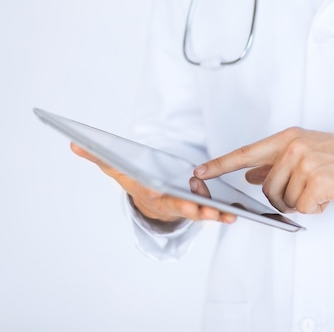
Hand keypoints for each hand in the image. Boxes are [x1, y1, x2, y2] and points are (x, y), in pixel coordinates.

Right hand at [70, 142, 236, 223]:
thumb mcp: (119, 170)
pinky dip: (221, 214)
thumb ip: (100, 157)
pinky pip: (211, 212)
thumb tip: (74, 143)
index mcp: (150, 191)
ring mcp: (184, 207)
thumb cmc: (139, 183)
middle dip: (188, 207)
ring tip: (226, 213)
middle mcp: (167, 202)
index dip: (154, 190)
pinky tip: (234, 214)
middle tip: (200, 208)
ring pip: (198, 211)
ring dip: (211, 214)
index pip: (151, 190)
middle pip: (178, 205)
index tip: (158, 190)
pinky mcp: (199, 209)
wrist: (152, 205)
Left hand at [194, 128, 333, 213]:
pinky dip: (315, 208)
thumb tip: (250, 174)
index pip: (246, 153)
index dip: (220, 164)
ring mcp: (305, 164)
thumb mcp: (306, 150)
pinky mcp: (317, 183)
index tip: (200, 172)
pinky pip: (302, 208)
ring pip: (284, 200)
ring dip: (301, 202)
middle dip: (282, 197)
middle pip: (267, 187)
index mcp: (287, 138)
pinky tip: (328, 195)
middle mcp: (293, 148)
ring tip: (321, 188)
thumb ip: (275, 162)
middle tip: (305, 191)